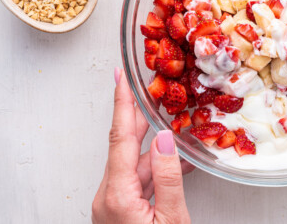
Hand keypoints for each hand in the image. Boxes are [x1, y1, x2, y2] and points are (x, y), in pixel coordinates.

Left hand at [92, 68, 192, 223]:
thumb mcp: (172, 219)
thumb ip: (168, 177)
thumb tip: (163, 139)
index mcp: (117, 195)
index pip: (120, 137)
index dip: (122, 103)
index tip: (120, 77)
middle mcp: (109, 196)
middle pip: (126, 146)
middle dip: (140, 117)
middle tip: (150, 91)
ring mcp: (113, 204)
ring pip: (135, 164)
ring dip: (155, 147)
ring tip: (175, 128)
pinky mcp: (121, 211)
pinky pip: (139, 181)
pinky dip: (157, 169)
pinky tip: (177, 163)